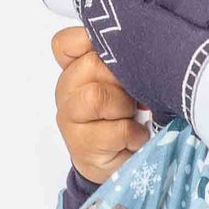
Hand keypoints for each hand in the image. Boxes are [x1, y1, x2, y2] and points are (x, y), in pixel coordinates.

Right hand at [51, 24, 149, 184]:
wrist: (115, 164)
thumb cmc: (122, 117)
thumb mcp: (122, 84)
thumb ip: (120, 64)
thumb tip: (142, 54)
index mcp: (73, 69)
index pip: (66, 44)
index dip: (93, 44)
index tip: (119, 61)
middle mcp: (65, 90)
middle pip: (92, 64)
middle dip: (123, 80)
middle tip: (133, 97)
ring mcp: (69, 118)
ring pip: (97, 97)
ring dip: (124, 107)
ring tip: (131, 118)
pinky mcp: (81, 145)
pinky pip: (117, 130)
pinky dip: (135, 134)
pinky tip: (134, 139)